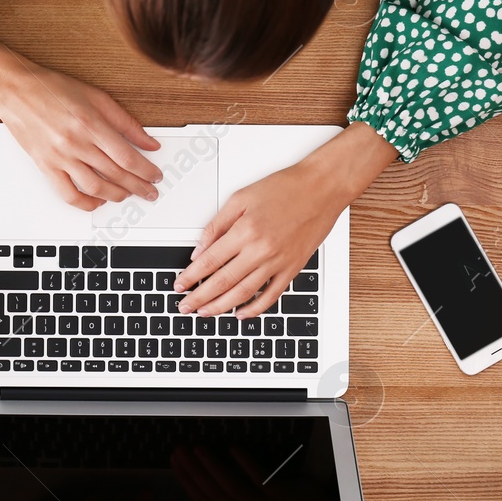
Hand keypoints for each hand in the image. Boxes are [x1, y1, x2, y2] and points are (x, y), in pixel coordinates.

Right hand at [0, 64, 162, 210]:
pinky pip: (68, 194)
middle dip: (138, 187)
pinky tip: (97, 202)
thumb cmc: (53, 90)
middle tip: (149, 191)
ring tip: (128, 195)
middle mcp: (76, 143)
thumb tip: (149, 142)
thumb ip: (125, 122)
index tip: (155, 175)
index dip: (146, 171)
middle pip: (116, 174)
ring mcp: (60, 157)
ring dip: (117, 196)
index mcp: (91, 124)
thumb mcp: (97, 97)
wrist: (15, 91)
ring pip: (95, 188)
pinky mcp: (46, 166)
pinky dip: (86, 204)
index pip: (127, 157)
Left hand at [172, 162, 345, 316]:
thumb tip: (200, 249)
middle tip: (185, 306)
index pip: (209, 261)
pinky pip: (271, 295)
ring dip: (221, 306)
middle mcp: (261, 249)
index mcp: (245, 230)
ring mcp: (278, 262)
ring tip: (205, 312)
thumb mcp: (241, 197)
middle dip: (200, 297)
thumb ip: (217, 225)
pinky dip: (255, 308)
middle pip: (223, 281)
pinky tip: (241, 313)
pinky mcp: (293, 268)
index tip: (180, 285)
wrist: (321, 188)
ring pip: (244, 293)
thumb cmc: (285, 187)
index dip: (191, 276)